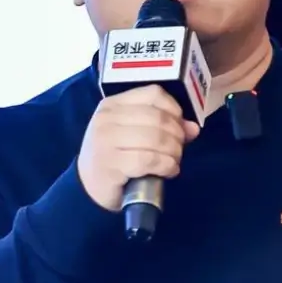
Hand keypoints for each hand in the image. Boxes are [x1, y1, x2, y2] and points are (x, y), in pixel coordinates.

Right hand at [78, 84, 200, 211]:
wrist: (88, 188)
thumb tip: (193, 128)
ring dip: (174, 152)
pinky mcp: (110, 163)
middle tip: (178, 150)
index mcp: (113, 104)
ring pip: (156, 138)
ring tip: (173, 162)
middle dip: (177, 136)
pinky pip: (149, 160)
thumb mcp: (134, 135)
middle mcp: (107, 118)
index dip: (174, 110)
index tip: (179, 127)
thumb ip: (162, 127)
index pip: (153, 94)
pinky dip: (166, 166)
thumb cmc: (115, 157)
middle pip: (158, 118)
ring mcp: (106, 140)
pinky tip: (169, 171)